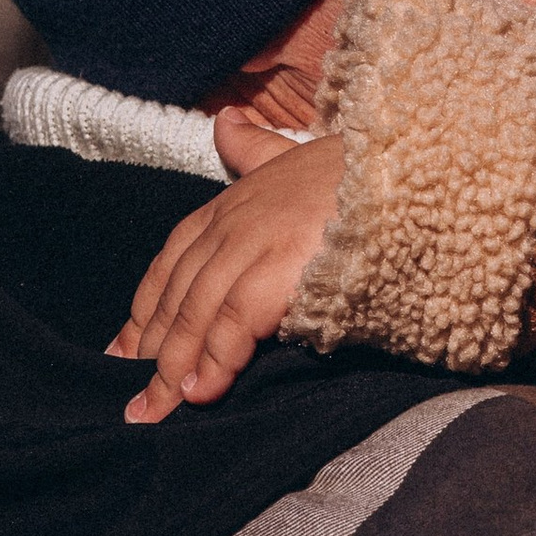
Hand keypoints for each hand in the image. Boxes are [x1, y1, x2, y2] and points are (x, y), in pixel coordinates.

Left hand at [109, 128, 344, 422]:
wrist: (410, 171)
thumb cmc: (359, 171)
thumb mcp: (295, 155)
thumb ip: (254, 149)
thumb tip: (226, 122)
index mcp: (231, 201)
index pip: (170, 262)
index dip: (144, 312)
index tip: (125, 352)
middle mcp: (232, 221)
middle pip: (175, 295)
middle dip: (149, 351)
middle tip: (134, 404)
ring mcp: (253, 243)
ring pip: (196, 314)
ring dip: (173, 370)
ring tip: (157, 413)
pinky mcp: (280, 269)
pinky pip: (234, 325)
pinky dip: (215, 362)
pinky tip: (202, 393)